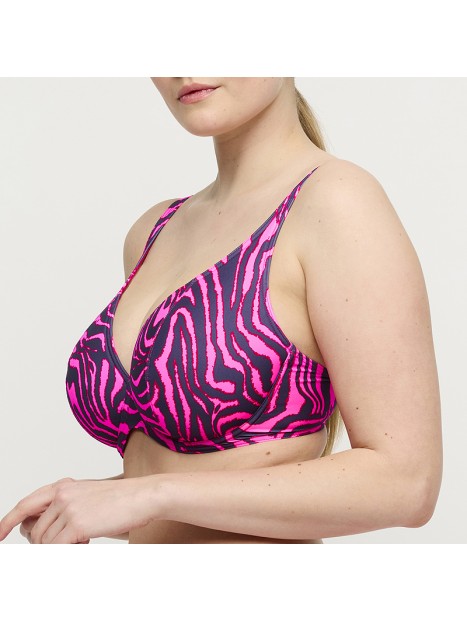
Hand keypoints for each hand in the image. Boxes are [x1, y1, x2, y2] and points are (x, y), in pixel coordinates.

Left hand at [0, 476, 155, 543]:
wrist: (144, 496)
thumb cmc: (122, 500)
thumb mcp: (88, 497)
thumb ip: (65, 508)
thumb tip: (42, 532)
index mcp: (63, 486)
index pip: (25, 504)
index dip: (8, 521)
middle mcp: (62, 494)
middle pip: (34, 530)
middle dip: (44, 545)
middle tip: (68, 543)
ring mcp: (68, 507)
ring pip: (45, 542)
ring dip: (59, 549)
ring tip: (83, 540)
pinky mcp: (78, 523)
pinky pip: (58, 548)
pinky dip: (67, 552)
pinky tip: (85, 545)